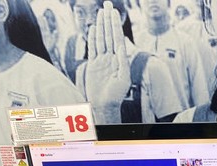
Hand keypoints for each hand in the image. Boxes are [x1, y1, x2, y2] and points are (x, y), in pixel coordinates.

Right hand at [85, 1, 129, 122]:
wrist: (104, 105)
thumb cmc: (116, 96)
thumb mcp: (123, 80)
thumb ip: (122, 64)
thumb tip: (121, 49)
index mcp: (120, 60)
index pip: (117, 38)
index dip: (115, 24)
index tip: (114, 12)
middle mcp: (111, 57)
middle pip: (109, 34)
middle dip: (109, 19)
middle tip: (108, 4)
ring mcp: (102, 60)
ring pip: (101, 38)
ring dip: (102, 24)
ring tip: (102, 11)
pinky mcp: (94, 64)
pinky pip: (93, 47)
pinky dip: (94, 37)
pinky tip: (95, 27)